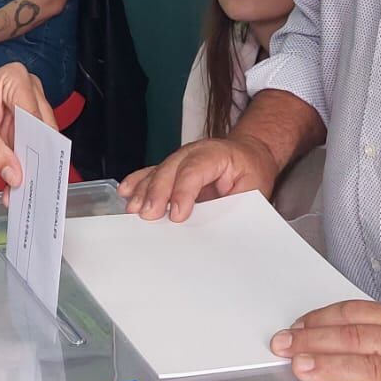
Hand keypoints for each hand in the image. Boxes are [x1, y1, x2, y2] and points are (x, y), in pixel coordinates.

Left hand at [0, 65, 55, 188]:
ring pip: (38, 141)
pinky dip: (22, 164)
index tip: (34, 167)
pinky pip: (27, 147)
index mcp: (16, 80)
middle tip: (30, 181)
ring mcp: (27, 108)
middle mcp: (27, 90)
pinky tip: (15, 180)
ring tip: (21, 185)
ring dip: (29, 165)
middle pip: (41, 130)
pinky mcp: (22, 124)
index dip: (36, 144)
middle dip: (35, 158)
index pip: (34, 117)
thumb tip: (14, 172)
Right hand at [118, 134, 278, 220]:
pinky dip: (137, 183)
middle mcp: (194, 152)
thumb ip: (236, 203)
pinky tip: (125, 192)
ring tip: (133, 210)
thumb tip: (219, 228)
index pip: (196, 169)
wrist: (249, 154)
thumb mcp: (255, 187)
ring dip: (143, 191)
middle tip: (148, 215)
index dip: (184, 191)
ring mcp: (180, 158)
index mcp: (217, 154)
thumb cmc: (252, 171)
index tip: (178, 214)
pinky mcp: (172, 168)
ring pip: (157, 171)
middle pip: (170, 169)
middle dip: (157, 193)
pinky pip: (151, 173)